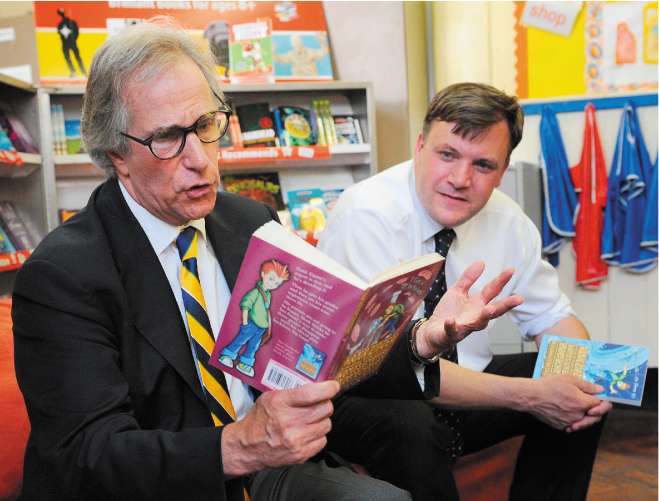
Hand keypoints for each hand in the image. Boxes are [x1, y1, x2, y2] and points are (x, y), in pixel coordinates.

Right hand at [221, 380, 338, 475]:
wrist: (246, 447)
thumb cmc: (259, 420)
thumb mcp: (269, 397)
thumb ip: (291, 391)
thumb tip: (316, 384)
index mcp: (280, 403)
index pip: (312, 393)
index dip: (328, 388)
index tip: (332, 386)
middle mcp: (288, 422)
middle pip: (324, 408)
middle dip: (325, 403)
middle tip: (319, 403)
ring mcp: (295, 440)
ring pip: (326, 424)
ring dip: (321, 420)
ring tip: (310, 419)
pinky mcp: (300, 454)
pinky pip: (322, 440)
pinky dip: (318, 435)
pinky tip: (307, 432)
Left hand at [416, 261, 523, 356]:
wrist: (433, 330)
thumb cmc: (449, 312)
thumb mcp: (458, 291)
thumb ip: (468, 278)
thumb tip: (481, 262)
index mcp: (478, 304)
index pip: (492, 291)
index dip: (501, 280)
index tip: (511, 270)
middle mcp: (476, 316)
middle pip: (494, 310)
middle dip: (506, 305)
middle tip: (519, 299)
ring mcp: (465, 326)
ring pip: (478, 323)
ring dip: (484, 317)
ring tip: (489, 309)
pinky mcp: (452, 334)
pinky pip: (453, 330)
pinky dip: (452, 326)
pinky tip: (452, 321)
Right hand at [526, 375, 609, 430]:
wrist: (531, 396)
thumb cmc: (548, 386)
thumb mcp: (569, 379)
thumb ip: (587, 386)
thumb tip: (600, 390)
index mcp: (582, 403)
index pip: (601, 405)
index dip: (603, 401)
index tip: (603, 399)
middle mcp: (578, 415)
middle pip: (596, 417)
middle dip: (597, 411)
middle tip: (593, 404)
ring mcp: (569, 422)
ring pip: (585, 423)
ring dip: (587, 417)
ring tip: (581, 409)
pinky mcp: (561, 426)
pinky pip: (573, 425)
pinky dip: (574, 421)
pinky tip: (569, 413)